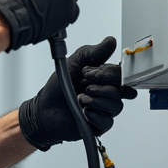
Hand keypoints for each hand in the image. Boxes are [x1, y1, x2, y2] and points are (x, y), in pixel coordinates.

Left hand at [19, 36, 138, 150]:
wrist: (44, 108)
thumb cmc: (59, 86)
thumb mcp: (75, 62)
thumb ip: (94, 52)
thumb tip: (110, 41)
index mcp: (106, 78)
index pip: (123, 75)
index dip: (112, 74)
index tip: (92, 73)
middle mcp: (108, 94)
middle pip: (123, 91)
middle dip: (103, 88)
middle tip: (86, 85)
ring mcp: (105, 110)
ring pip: (116, 107)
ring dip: (96, 101)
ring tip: (80, 98)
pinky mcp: (99, 126)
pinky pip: (107, 122)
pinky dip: (94, 115)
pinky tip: (83, 111)